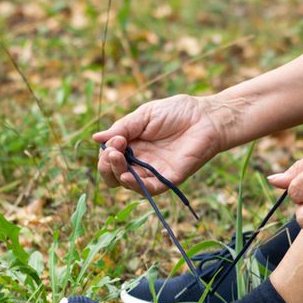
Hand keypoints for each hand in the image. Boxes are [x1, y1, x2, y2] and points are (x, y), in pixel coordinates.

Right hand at [93, 95, 229, 194]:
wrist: (206, 117)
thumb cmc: (177, 112)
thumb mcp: (144, 116)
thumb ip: (122, 128)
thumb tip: (96, 138)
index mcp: (133, 146)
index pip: (110, 159)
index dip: (106, 153)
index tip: (114, 140)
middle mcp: (141, 162)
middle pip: (114, 175)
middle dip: (107, 165)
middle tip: (113, 151)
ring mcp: (154, 172)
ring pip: (128, 183)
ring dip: (117, 173)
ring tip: (117, 157)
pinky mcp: (169, 179)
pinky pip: (149, 190)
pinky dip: (136, 186)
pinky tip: (126, 176)